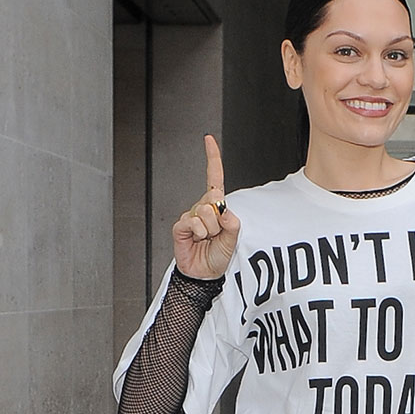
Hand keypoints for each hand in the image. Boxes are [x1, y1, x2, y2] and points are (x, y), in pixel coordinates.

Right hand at [173, 135, 239, 279]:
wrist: (204, 273)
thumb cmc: (218, 255)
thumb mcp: (233, 238)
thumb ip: (232, 222)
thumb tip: (223, 210)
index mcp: (216, 206)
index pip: (214, 177)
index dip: (212, 158)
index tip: (208, 140)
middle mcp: (202, 208)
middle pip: (213, 197)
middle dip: (219, 218)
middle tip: (217, 233)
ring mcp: (190, 216)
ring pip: (204, 212)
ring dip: (210, 229)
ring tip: (207, 239)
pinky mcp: (180, 226)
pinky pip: (192, 222)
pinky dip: (198, 232)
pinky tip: (197, 239)